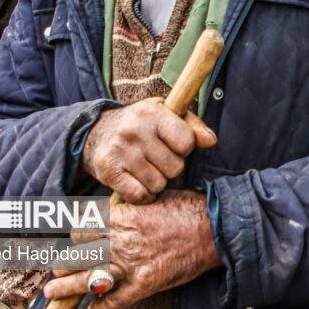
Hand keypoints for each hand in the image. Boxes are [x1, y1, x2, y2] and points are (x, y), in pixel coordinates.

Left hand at [44, 190, 220, 308]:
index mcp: (123, 218)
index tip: (71, 237)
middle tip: (58, 265)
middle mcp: (121, 242)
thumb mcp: (156, 197)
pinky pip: (116, 301)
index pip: (83, 226)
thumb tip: (116, 206)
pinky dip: (101, 307)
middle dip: (65, 259)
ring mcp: (132, 265)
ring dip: (67, 286)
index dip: (74, 232)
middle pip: (78, 252)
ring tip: (53, 292)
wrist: (215, 230)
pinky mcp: (145, 285)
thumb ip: (131, 204)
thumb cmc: (189, 209)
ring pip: (88, 278)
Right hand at [81, 98, 216, 203]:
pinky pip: (140, 195)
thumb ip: (193, 126)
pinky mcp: (108, 172)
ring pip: (158, 185)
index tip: (173, 145)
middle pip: (175, 167)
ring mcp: (120, 152)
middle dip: (170, 167)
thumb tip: (212, 141)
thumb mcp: (166, 114)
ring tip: (146, 169)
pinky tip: (138, 182)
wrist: (96, 132)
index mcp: (152, 113)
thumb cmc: (140, 124)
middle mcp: (134, 131)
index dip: (184, 148)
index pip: (187, 142)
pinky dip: (142, 195)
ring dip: (156, 182)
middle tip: (157, 158)